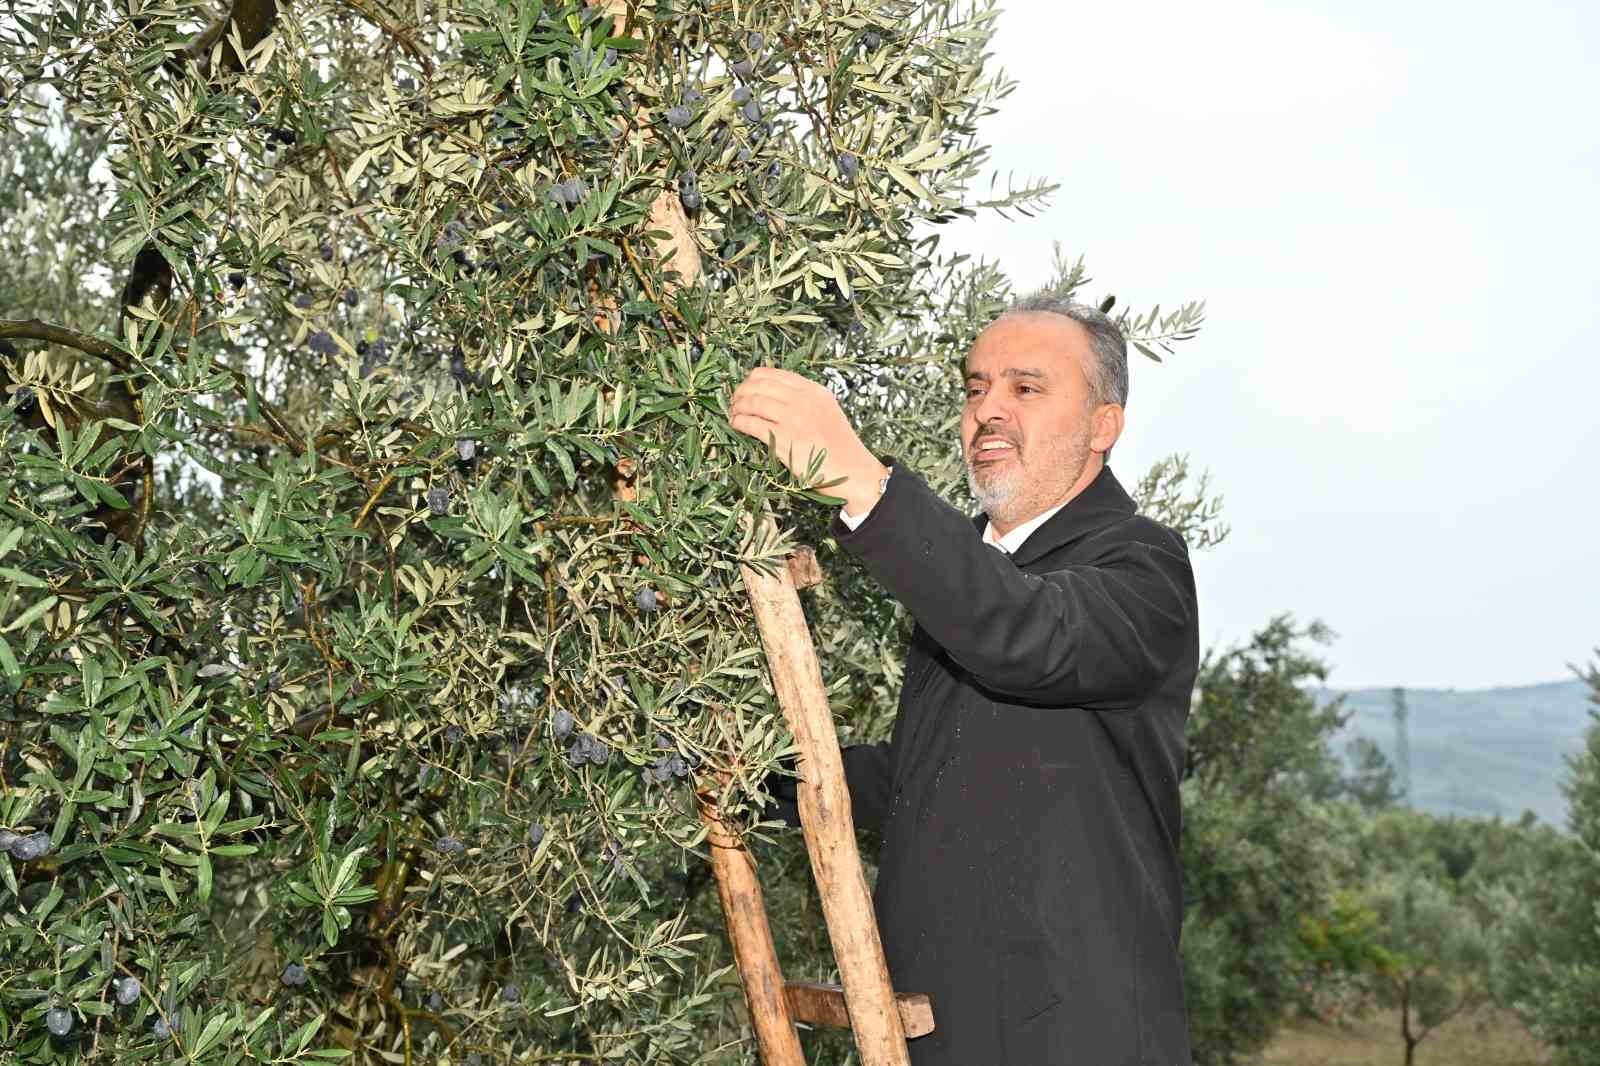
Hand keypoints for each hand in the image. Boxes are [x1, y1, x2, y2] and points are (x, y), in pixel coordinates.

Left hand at [727, 367, 886, 514]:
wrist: (851, 470)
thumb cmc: (839, 444)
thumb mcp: (827, 410)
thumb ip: (806, 399)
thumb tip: (776, 394)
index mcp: (813, 390)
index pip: (774, 374)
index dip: (754, 378)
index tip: (747, 386)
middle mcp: (802, 400)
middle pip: (759, 385)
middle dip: (742, 391)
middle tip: (735, 400)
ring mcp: (791, 419)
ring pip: (753, 402)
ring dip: (737, 406)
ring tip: (734, 412)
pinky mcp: (782, 439)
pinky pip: (751, 424)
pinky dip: (739, 421)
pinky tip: (736, 424)